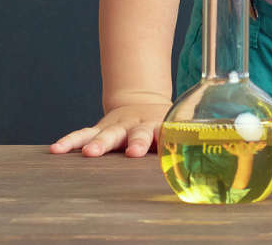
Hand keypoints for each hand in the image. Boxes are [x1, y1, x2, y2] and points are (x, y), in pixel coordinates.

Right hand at [49, 102, 171, 157]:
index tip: (157, 149)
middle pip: (136, 132)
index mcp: (161, 125)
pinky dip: (70, 140)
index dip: (160, 140)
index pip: (163, 132)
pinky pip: (83, 133)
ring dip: (99, 143)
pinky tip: (56, 149)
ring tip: (87, 153)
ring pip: (108, 132)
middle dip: (134, 142)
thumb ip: (183, 147)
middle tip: (132, 151)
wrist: (143, 101)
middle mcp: (138, 124)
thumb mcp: (175, 132)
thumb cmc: (162, 126)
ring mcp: (118, 125)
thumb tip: (216, 172)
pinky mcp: (101, 127)